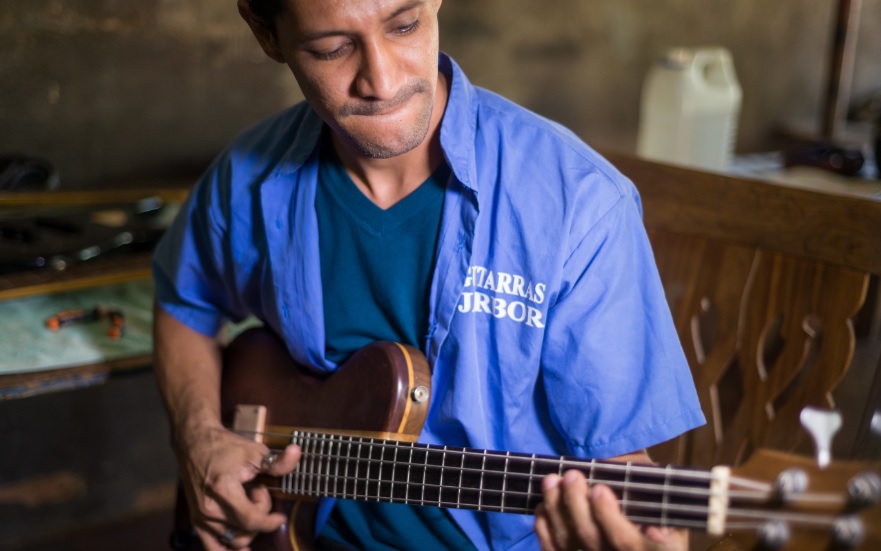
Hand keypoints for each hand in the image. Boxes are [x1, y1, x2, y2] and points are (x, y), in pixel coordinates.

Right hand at [176, 425, 299, 549]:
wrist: (195, 444)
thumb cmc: (224, 447)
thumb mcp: (254, 451)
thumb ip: (277, 462)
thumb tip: (296, 453)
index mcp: (223, 490)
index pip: (251, 519)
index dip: (270, 522)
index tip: (280, 517)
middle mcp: (209, 509)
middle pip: (245, 529)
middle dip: (259, 513)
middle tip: (256, 491)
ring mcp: (201, 518)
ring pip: (234, 540)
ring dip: (247, 526)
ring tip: (245, 503)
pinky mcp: (196, 522)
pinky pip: (213, 549)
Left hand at [534, 470, 687, 550]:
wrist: (637, 530)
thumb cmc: (651, 508)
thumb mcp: (666, 506)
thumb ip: (659, 506)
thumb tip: (654, 530)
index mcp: (650, 549)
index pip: (625, 541)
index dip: (608, 516)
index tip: (599, 489)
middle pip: (589, 538)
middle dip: (575, 503)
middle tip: (572, 476)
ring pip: (566, 541)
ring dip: (555, 507)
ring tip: (552, 481)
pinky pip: (552, 548)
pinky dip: (544, 524)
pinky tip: (545, 504)